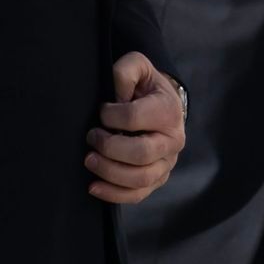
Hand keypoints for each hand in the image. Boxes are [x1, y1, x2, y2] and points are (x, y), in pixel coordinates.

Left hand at [85, 51, 186, 203]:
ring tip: (90, 160)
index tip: (101, 111)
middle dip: (109, 148)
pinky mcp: (157, 179)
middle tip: (91, 138)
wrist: (163, 105)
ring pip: (140, 178)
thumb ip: (125, 71)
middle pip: (141, 153)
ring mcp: (167, 163)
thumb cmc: (146, 88)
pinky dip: (114, 194)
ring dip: (109, 172)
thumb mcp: (138, 68)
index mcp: (168, 110)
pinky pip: (138, 195)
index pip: (135, 117)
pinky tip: (94, 186)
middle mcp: (173, 140)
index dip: (111, 116)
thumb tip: (115, 97)